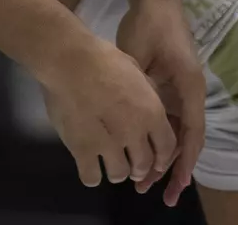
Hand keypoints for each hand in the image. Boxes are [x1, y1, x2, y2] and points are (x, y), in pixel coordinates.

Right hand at [39, 31, 177, 194]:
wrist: (70, 62)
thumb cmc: (103, 59)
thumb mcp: (136, 72)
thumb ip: (146, 95)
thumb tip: (149, 109)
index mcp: (151, 112)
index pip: (167, 146)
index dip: (161, 156)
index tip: (154, 159)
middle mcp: (134, 133)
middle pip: (143, 165)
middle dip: (139, 168)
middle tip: (130, 163)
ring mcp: (108, 144)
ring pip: (119, 175)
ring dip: (116, 172)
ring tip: (108, 162)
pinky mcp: (82, 151)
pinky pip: (92, 178)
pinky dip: (92, 175)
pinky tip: (89, 165)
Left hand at [117, 0, 205, 205]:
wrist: (155, 0)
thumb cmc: (150, 25)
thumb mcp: (140, 56)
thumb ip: (138, 88)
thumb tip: (129, 119)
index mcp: (189, 86)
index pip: (192, 131)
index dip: (185, 160)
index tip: (177, 183)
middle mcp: (190, 92)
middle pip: (186, 138)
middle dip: (174, 168)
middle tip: (161, 195)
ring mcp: (180, 90)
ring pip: (176, 132)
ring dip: (164, 157)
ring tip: (145, 183)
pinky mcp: (170, 87)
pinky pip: (168, 120)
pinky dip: (158, 140)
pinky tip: (143, 156)